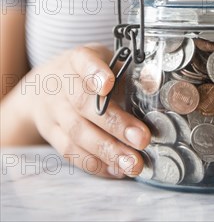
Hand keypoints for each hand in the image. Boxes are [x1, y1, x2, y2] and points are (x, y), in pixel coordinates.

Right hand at [27, 43, 150, 178]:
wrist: (44, 85)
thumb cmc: (86, 72)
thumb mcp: (103, 59)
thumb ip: (124, 70)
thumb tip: (153, 86)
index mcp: (77, 60)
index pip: (84, 62)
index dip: (95, 73)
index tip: (108, 84)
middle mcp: (62, 84)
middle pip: (83, 104)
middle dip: (114, 124)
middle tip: (142, 139)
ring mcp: (54, 111)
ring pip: (77, 133)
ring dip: (107, 151)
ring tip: (133, 163)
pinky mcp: (51, 134)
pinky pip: (70, 152)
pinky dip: (94, 164)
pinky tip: (116, 170)